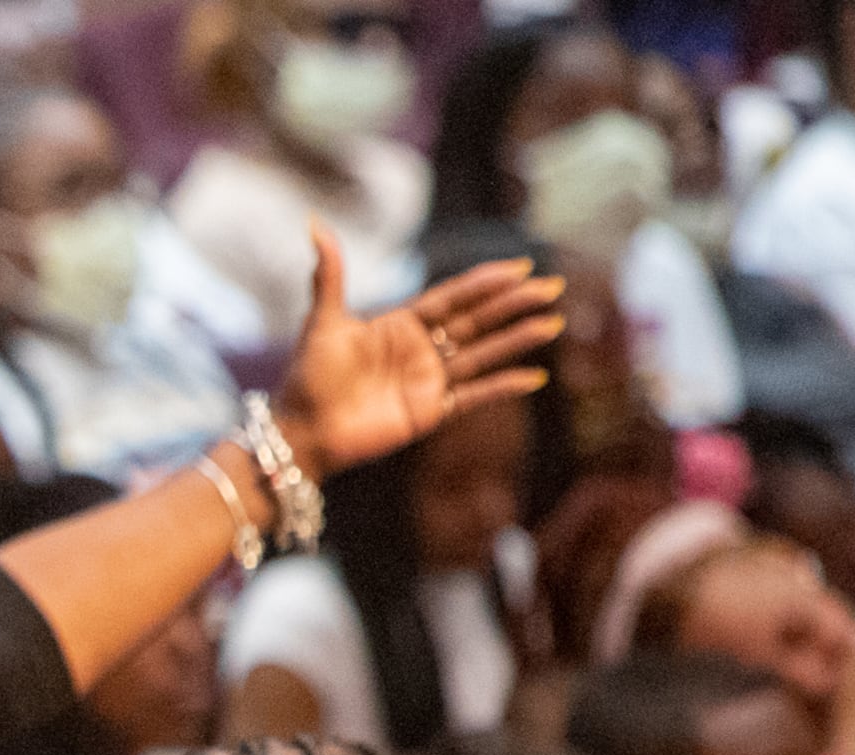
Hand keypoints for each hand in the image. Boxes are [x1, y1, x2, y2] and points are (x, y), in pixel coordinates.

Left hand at [271, 225, 564, 479]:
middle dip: (513, 304)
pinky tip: (533, 377)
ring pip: (482, 355)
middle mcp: (420, 350)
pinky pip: (473, 397)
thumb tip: (314, 222)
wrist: (301, 432)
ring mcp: (427, 381)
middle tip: (551, 287)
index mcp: (400, 325)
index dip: (485, 282)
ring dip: (517, 340)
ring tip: (552, 323)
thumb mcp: (322, 322)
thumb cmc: (307, 378)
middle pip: (476, 321)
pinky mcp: (428, 412)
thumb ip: (329, 275)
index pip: (453, 298)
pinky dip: (501, 388)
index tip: (520, 265)